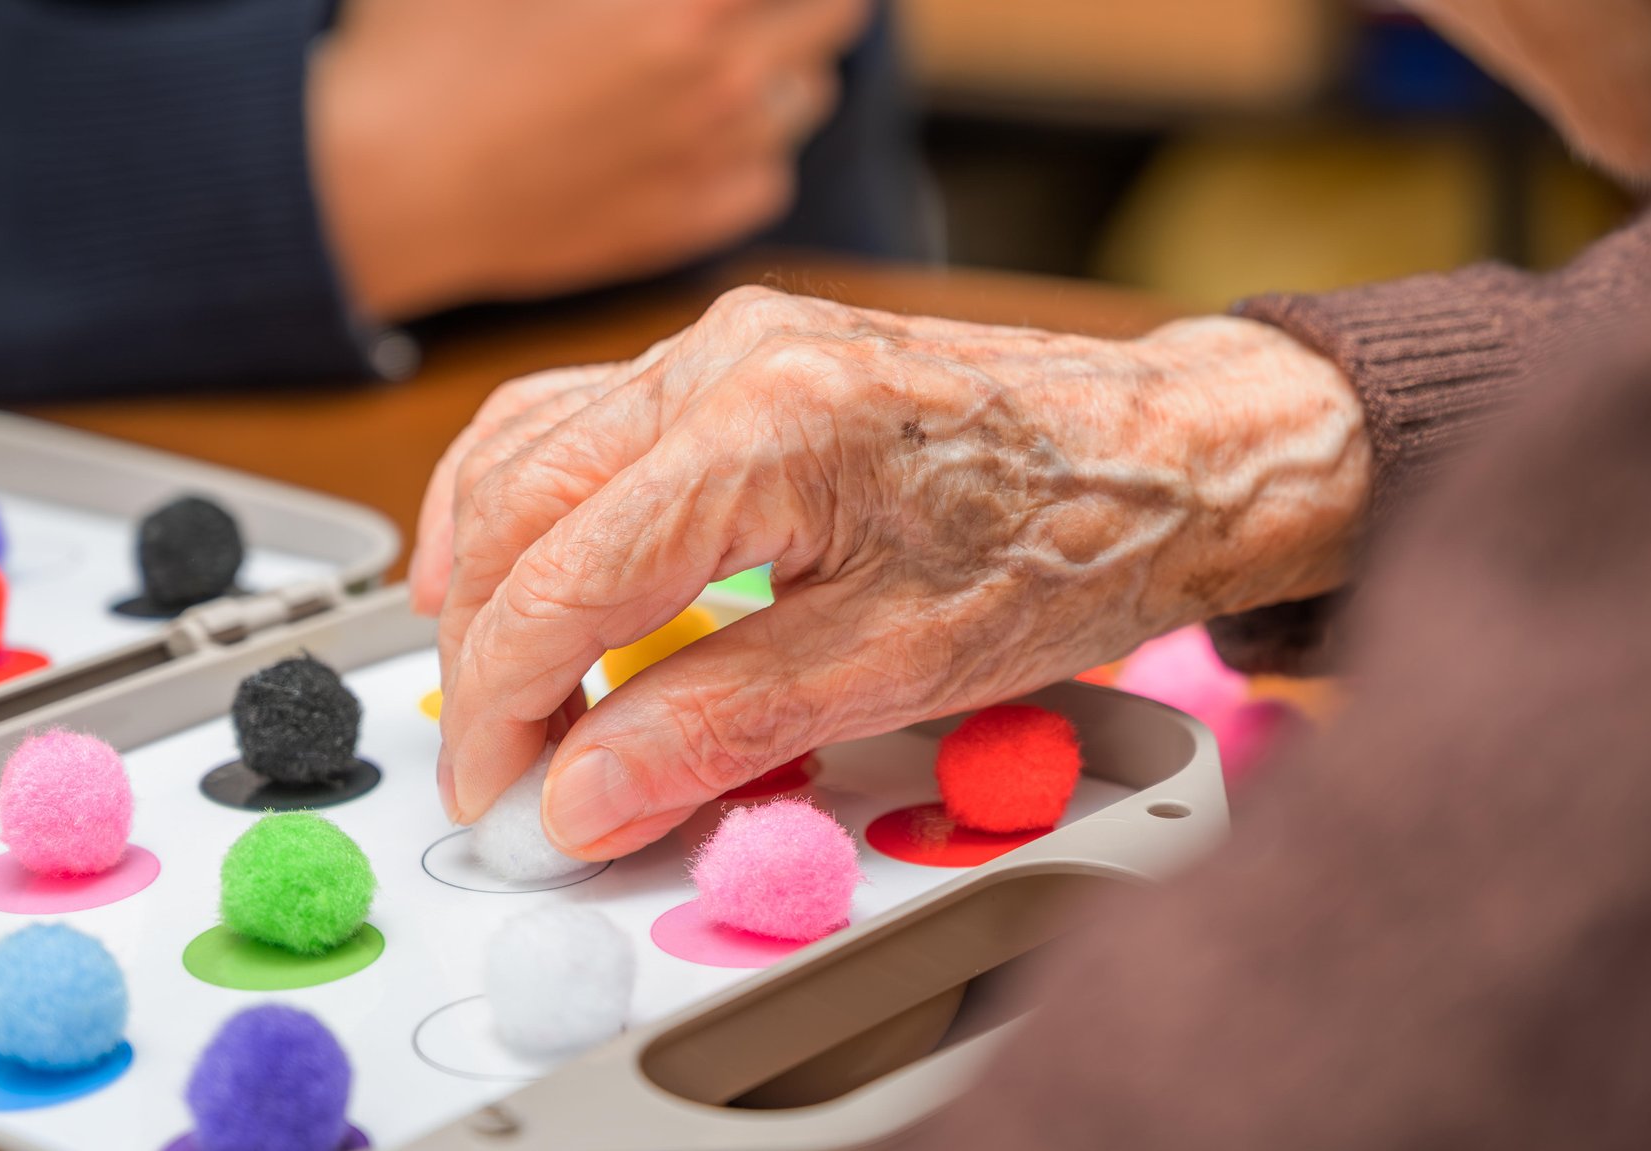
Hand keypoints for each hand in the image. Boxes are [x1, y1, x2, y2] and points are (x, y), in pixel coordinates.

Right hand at [308, 0, 869, 320]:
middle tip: (743, 2)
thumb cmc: (422, 44)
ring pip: (810, 97)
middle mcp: (723, 72)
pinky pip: (768, 177)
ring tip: (720, 56)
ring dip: (782, 65)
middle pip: (838, 13)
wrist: (380, 185)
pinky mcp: (687, 223)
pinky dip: (748, 149)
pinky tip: (692, 132)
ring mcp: (711, 155)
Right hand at [412, 288, 1371, 856]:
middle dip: (481, 654)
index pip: (557, 582)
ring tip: (503, 690)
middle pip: (514, 506)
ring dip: (490, 575)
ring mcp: (725, 343)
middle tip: (501, 769)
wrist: (1169, 458)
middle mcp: (725, 355)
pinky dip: (534, 514)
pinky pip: (578, 423)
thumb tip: (582, 797)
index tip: (501, 801)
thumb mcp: (897, 668)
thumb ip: (718, 730)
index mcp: (765, 423)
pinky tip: (537, 582)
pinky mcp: (737, 358)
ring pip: (525, 450)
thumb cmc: (1069, 543)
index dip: (503, 711)